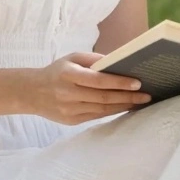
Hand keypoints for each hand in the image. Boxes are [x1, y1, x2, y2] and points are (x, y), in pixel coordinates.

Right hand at [23, 53, 151, 124]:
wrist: (32, 92)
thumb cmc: (57, 71)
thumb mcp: (72, 57)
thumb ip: (94, 59)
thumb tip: (118, 63)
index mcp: (68, 75)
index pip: (98, 80)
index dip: (118, 82)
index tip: (137, 83)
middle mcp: (68, 94)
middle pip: (103, 97)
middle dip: (127, 97)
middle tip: (146, 95)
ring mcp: (70, 110)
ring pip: (102, 109)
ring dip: (123, 106)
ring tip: (140, 102)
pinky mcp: (72, 121)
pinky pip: (96, 116)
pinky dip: (112, 112)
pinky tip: (124, 107)